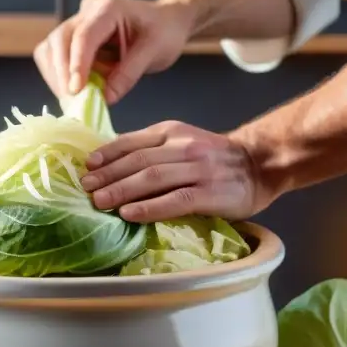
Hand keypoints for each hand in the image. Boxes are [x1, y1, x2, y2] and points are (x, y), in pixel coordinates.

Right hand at [33, 0, 194, 102]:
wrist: (166, 22)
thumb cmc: (164, 32)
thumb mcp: (153, 52)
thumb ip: (128, 74)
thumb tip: (105, 98)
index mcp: (108, 9)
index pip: (84, 36)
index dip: (76, 65)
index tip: (75, 91)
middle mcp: (87, 11)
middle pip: (59, 40)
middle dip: (62, 74)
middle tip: (72, 102)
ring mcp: (77, 22)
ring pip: (50, 48)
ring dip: (57, 76)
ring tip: (74, 99)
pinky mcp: (73, 37)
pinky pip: (53, 56)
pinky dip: (59, 75)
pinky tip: (75, 90)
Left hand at [78, 121, 272, 221]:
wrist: (261, 164)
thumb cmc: (216, 159)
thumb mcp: (184, 141)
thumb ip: (155, 148)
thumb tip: (113, 165)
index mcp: (172, 131)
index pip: (132, 141)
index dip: (107, 154)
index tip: (87, 166)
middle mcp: (183, 146)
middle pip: (137, 160)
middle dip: (108, 175)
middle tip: (85, 188)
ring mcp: (198, 169)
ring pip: (152, 178)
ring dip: (121, 190)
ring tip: (99, 202)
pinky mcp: (210, 193)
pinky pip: (175, 200)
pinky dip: (149, 208)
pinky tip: (129, 214)